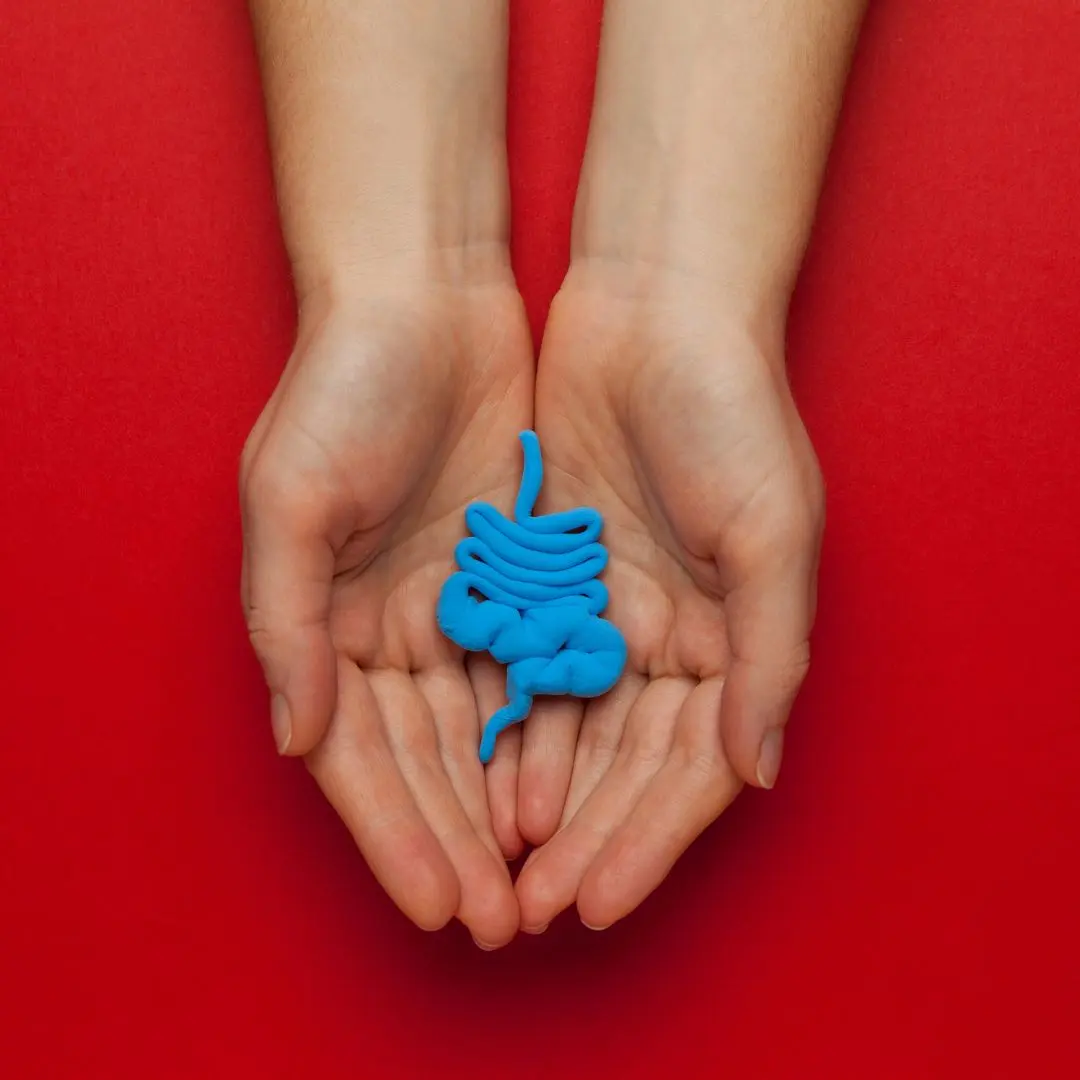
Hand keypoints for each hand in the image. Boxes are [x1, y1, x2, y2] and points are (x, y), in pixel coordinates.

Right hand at [240, 272, 532, 946]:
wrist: (423, 297)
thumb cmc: (342, 385)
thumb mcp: (289, 496)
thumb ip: (286, 623)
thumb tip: (297, 741)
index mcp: (326, 621)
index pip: (361, 754)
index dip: (396, 834)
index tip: (436, 903)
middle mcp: (393, 624)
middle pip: (430, 758)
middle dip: (460, 840)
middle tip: (500, 919)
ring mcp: (461, 600)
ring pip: (489, 727)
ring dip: (512, 804)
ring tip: (543, 877)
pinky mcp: (520, 569)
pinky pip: (539, 662)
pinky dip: (553, 727)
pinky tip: (574, 785)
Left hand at [516, 264, 823, 930]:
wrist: (658, 305)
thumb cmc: (732, 409)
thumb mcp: (772, 532)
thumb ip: (768, 656)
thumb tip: (755, 773)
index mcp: (731, 638)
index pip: (687, 770)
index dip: (643, 841)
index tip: (596, 904)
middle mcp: (668, 634)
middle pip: (620, 763)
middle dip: (579, 837)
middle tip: (528, 909)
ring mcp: (603, 604)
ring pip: (566, 724)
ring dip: (534, 794)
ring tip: (494, 863)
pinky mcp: (547, 568)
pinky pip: (520, 658)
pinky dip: (502, 717)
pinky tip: (473, 770)